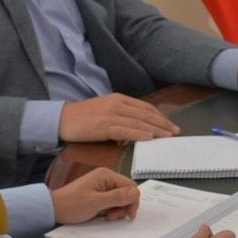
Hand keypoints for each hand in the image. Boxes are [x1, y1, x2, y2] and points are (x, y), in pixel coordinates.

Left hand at [50, 167, 139, 223]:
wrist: (54, 209)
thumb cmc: (71, 204)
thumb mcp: (96, 203)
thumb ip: (117, 197)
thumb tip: (136, 193)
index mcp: (106, 175)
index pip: (131, 186)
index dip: (132, 201)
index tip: (129, 215)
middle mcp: (106, 178)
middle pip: (126, 192)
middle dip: (123, 206)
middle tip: (112, 216)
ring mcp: (102, 185)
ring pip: (120, 198)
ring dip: (116, 209)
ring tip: (105, 216)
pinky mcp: (99, 193)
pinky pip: (112, 201)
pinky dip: (110, 209)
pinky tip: (101, 213)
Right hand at [59, 93, 179, 142]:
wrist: (61, 119)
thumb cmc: (83, 117)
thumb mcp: (105, 111)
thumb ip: (121, 116)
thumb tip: (136, 128)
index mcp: (119, 99)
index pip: (145, 107)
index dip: (160, 116)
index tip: (170, 125)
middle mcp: (117, 104)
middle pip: (145, 114)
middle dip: (163, 124)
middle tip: (176, 132)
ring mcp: (110, 114)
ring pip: (138, 122)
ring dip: (155, 130)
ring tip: (167, 137)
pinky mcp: (103, 126)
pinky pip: (125, 130)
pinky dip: (139, 134)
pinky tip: (149, 138)